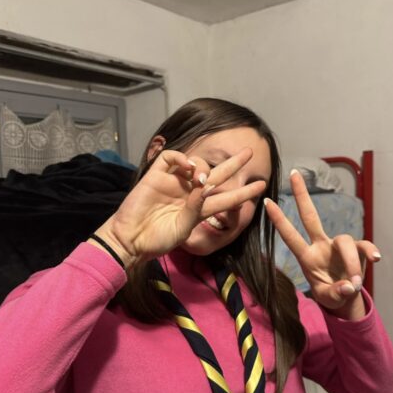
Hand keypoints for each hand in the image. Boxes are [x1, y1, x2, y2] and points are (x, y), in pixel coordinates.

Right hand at [91, 147, 266, 266]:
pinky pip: (172, 157)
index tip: (262, 185)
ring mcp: (173, 182)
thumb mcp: (183, 230)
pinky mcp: (156, 175)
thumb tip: (205, 187)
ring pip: (196, 163)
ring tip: (200, 178)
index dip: (244, 192)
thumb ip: (195, 210)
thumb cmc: (157, 240)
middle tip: (250, 152)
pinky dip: (182, 157)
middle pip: (217, 174)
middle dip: (234, 164)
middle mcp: (189, 193)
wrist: (130, 239)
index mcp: (199, 209)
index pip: (227, 198)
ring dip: (203, 166)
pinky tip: (187, 167)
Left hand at [263, 170, 380, 313]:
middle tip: (293, 173)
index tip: (266, 202)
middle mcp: (321, 246)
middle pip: (310, 217)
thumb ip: (336, 293)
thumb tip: (349, 286)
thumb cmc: (331, 295)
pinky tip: (375, 259)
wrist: (347, 298)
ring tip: (353, 284)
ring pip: (344, 240)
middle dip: (301, 195)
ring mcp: (338, 246)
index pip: (290, 236)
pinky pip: (364, 246)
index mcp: (307, 258)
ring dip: (350, 263)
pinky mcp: (357, 250)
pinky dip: (370, 251)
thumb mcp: (328, 298)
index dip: (279, 221)